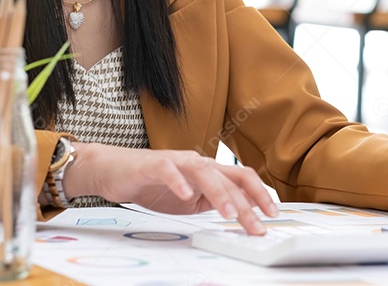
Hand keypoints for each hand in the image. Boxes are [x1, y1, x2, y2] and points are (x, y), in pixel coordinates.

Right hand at [64, 143, 277, 234]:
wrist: (115, 171)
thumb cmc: (153, 184)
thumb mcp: (191, 199)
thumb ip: (214, 201)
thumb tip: (243, 211)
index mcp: (208, 172)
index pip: (242, 178)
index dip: (260, 194)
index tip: (272, 214)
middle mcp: (197, 163)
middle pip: (229, 178)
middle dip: (246, 204)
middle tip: (256, 226)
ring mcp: (177, 162)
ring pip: (205, 172)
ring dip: (220, 194)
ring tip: (229, 214)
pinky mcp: (154, 164)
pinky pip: (169, 171)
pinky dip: (180, 182)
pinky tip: (187, 195)